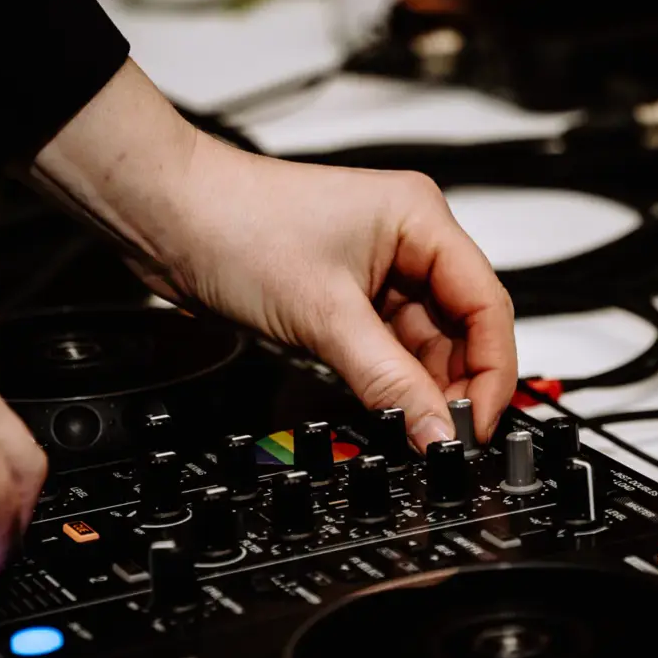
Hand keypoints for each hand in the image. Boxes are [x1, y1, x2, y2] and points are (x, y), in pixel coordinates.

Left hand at [27, 61, 516, 449]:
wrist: (165, 217)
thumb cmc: (235, 224)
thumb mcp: (323, 316)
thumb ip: (387, 380)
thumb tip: (433, 432)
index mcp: (421, 219)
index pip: (486, 305)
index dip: (492, 372)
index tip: (478, 426)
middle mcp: (406, 242)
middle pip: (460, 329)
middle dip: (455, 386)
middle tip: (441, 440)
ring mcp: (374, 272)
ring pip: (421, 345)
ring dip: (417, 389)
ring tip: (409, 433)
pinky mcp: (342, 298)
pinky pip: (384, 349)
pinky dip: (386, 382)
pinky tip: (384, 412)